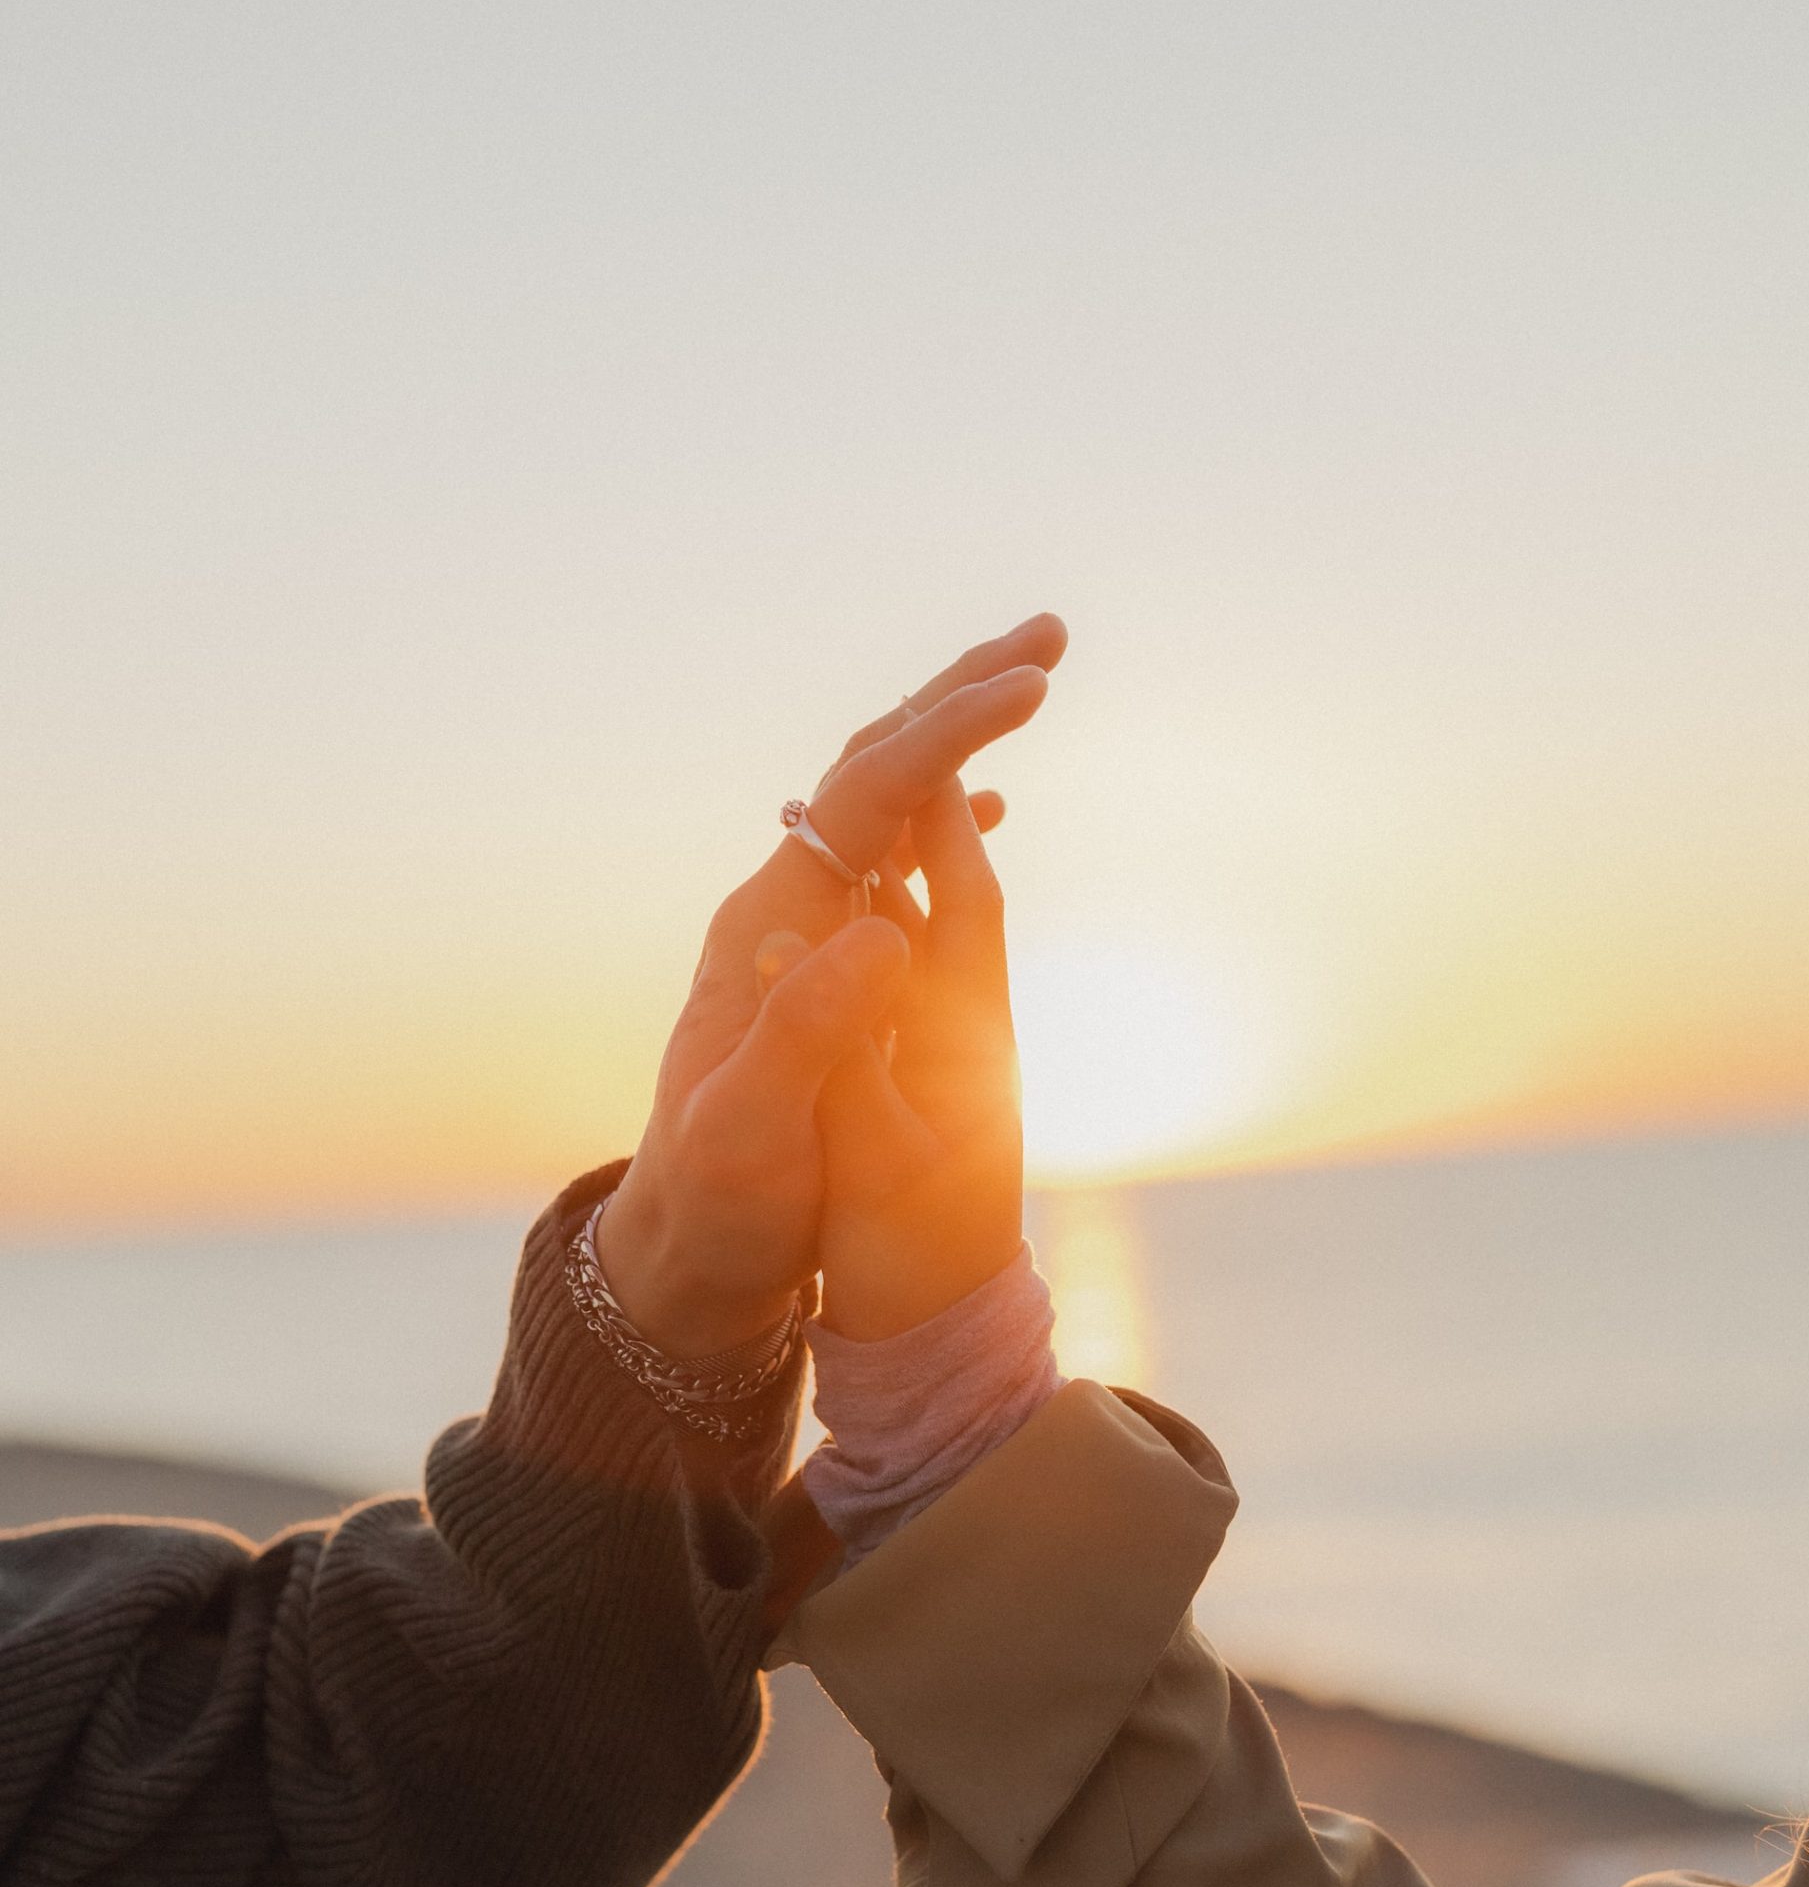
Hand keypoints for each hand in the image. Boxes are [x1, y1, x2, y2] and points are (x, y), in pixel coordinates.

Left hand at [594, 614, 1066, 1357]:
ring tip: (1031, 680)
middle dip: (957, 694)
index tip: (1031, 690)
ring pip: (881, 800)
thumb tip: (882, 925)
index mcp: (768, 929)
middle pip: (870, 765)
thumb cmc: (717, 1202)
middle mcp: (781, 908)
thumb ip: (809, 1029)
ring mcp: (802, 933)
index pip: (863, 794)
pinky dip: (945, 814)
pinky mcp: (822, 967)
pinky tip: (994, 807)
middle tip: (1048, 637)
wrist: (683, 1249)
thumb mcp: (753, 1129)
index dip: (948, 735)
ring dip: (955, 735)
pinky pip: (890, 857)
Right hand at [809, 772, 1026, 1341]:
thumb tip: (801, 949)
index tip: (924, 733)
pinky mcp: (925, 1073)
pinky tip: (859, 887)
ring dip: (910, 847)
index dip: (942, 815)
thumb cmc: (909, 1254)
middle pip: (959, 887)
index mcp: (968, 1035)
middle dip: (941, 802)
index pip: (963, 897)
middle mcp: (971, 1025)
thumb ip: (838, 1051)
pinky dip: (884, 910)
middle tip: (921, 713)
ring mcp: (951, 1047)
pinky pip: (906, 965)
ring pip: (932, 920)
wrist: (941, 1331)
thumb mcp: (871, 1159)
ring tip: (883, 772)